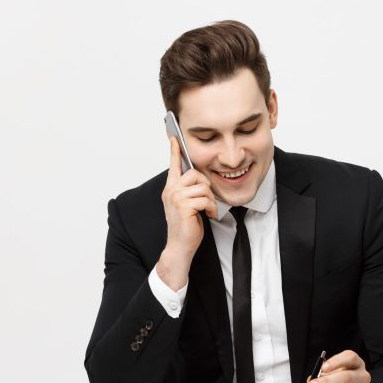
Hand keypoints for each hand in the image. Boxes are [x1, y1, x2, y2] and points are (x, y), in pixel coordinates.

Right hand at [156, 138, 217, 289]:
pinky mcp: (184, 205)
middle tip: (207, 202)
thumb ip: (189, 190)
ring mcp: (176, 197)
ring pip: (203, 187)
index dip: (174, 150)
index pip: (173, 165)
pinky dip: (211, 208)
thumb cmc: (186, 226)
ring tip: (207, 210)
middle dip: (206, 187)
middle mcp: (171, 190)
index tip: (174, 136)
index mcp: (171, 188)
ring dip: (210, 200)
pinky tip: (208, 215)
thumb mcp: (187, 204)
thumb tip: (199, 180)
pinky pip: (205, 198)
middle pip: (195, 174)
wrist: (180, 245)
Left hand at [306, 350, 371, 382]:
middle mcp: (362, 377)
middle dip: (327, 382)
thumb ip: (320, 375)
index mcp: (356, 363)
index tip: (322, 368)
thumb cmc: (339, 382)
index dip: (336, 362)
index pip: (350, 358)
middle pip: (347, 377)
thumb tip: (312, 380)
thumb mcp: (331, 374)